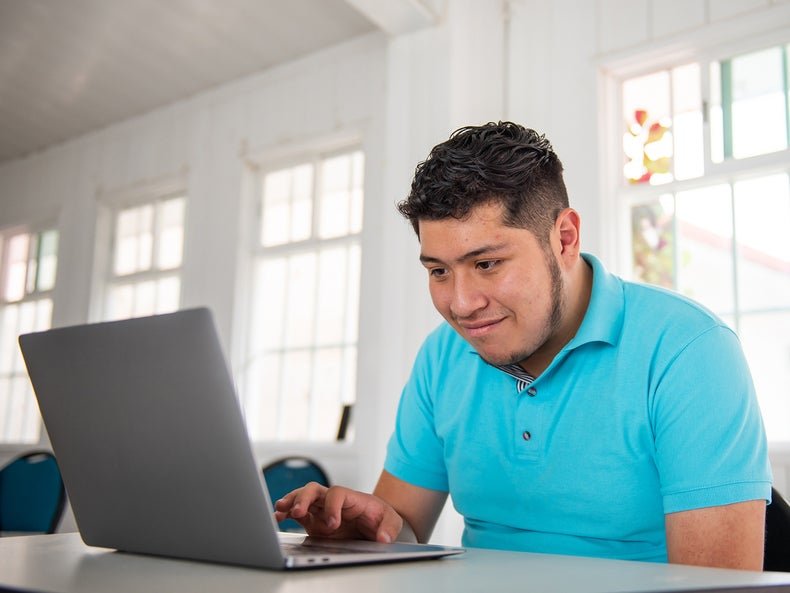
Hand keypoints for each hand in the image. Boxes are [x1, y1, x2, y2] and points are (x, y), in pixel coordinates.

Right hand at [274, 482, 403, 542]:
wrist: (375, 523)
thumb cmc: (381, 517)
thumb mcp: (392, 521)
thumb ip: (388, 528)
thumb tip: (383, 538)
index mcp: (352, 498)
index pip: (337, 493)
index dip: (332, 506)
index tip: (332, 524)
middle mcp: (334, 501)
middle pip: (315, 490)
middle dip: (304, 498)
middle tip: (298, 511)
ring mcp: (322, 509)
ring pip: (303, 498)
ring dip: (291, 502)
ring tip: (280, 510)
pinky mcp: (314, 521)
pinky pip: (297, 513)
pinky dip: (286, 513)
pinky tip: (278, 517)